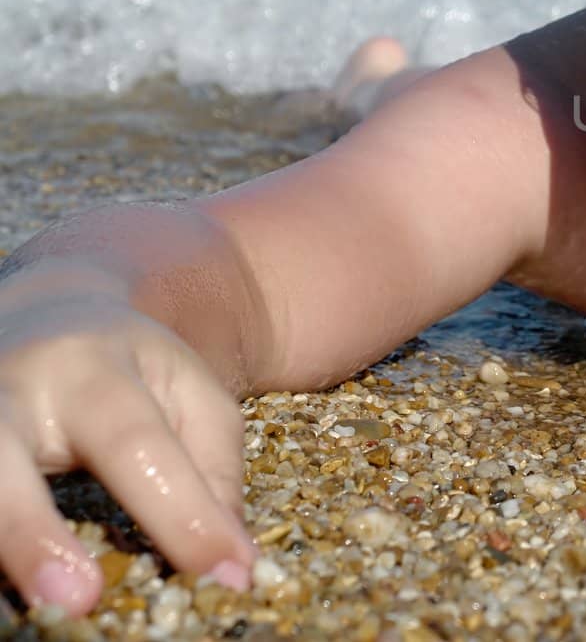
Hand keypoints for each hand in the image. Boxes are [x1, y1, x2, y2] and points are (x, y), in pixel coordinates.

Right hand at [0, 279, 257, 615]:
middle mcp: (11, 392)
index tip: (227, 575)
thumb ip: (214, 465)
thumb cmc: (130, 368)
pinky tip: (4, 609)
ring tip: (26, 618)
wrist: (45, 308)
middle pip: (4, 454)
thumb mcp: (188, 391)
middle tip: (76, 600)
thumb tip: (229, 557)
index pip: (139, 445)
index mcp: (91, 370)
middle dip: (31, 531)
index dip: (182, 514)